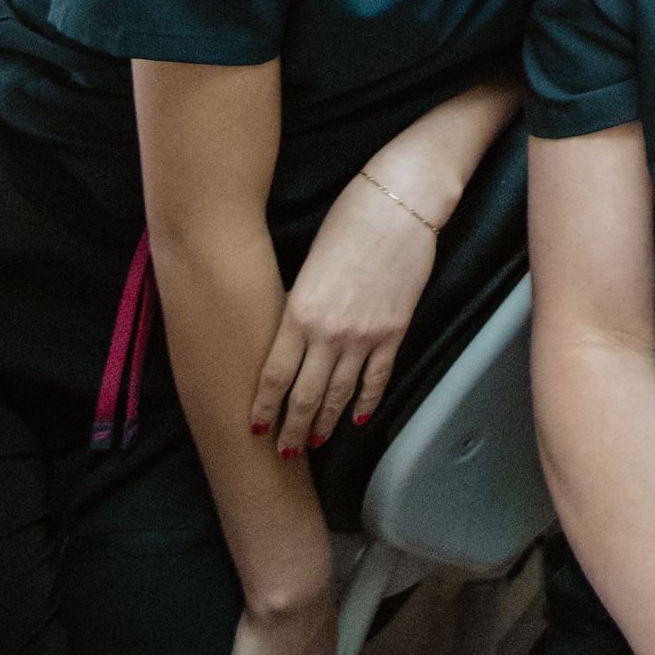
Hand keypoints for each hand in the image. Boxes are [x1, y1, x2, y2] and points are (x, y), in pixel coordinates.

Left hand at [250, 170, 438, 451]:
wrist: (400, 203)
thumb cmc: (350, 219)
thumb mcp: (310, 263)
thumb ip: (300, 305)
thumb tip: (292, 335)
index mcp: (300, 312)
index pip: (274, 375)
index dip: (263, 408)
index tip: (255, 429)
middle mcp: (329, 332)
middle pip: (304, 395)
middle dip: (291, 427)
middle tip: (283, 452)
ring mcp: (364, 335)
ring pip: (340, 395)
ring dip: (325, 422)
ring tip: (314, 441)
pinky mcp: (394, 332)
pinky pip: (377, 378)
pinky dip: (366, 402)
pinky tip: (358, 418)